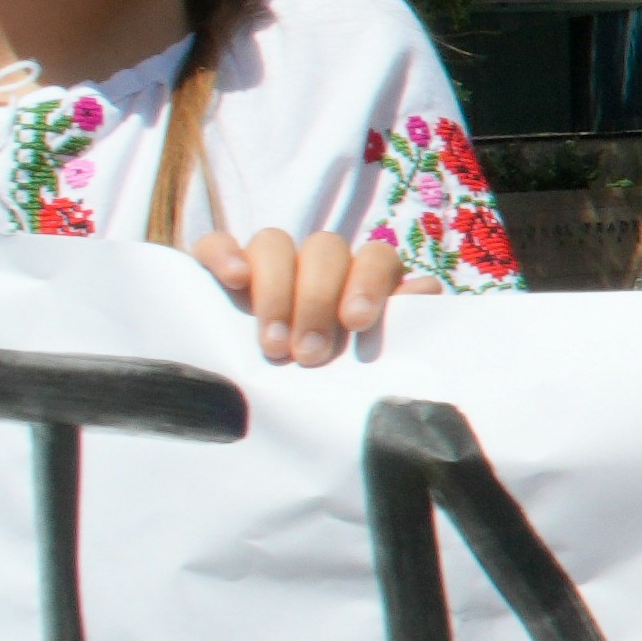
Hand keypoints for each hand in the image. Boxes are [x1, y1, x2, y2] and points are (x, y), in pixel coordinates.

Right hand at [178, 221, 417, 365]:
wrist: (262, 398)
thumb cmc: (328, 381)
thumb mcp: (364, 363)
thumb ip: (396, 326)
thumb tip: (425, 291)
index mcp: (360, 278)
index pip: (376, 257)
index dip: (369, 284)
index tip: (355, 323)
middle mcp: (317, 263)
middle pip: (325, 249)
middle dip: (317, 299)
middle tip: (310, 354)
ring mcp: (267, 261)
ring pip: (274, 242)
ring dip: (276, 289)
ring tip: (273, 345)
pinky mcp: (217, 266)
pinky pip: (217, 243)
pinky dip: (225, 255)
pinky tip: (234, 281)